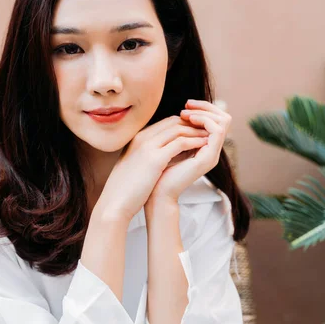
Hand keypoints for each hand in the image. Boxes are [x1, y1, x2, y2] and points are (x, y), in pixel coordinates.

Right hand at [94, 115, 209, 222]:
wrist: (114, 202)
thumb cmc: (126, 188)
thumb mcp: (137, 165)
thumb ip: (150, 155)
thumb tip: (168, 155)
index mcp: (138, 138)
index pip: (166, 123)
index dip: (184, 125)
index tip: (196, 131)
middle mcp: (142, 138)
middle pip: (174, 121)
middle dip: (192, 124)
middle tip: (207, 131)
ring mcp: (147, 146)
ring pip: (179, 129)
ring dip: (196, 131)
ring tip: (209, 137)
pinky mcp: (154, 158)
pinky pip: (180, 142)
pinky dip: (194, 142)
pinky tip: (203, 146)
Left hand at [147, 99, 231, 204]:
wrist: (157, 192)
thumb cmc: (158, 170)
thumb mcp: (170, 145)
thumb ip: (180, 132)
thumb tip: (181, 114)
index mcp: (204, 147)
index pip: (216, 120)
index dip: (203, 108)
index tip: (185, 106)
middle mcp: (212, 150)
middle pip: (224, 118)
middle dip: (205, 107)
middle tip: (186, 105)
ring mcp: (212, 154)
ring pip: (223, 121)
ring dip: (203, 112)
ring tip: (185, 113)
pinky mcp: (209, 158)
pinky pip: (216, 131)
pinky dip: (203, 121)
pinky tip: (188, 120)